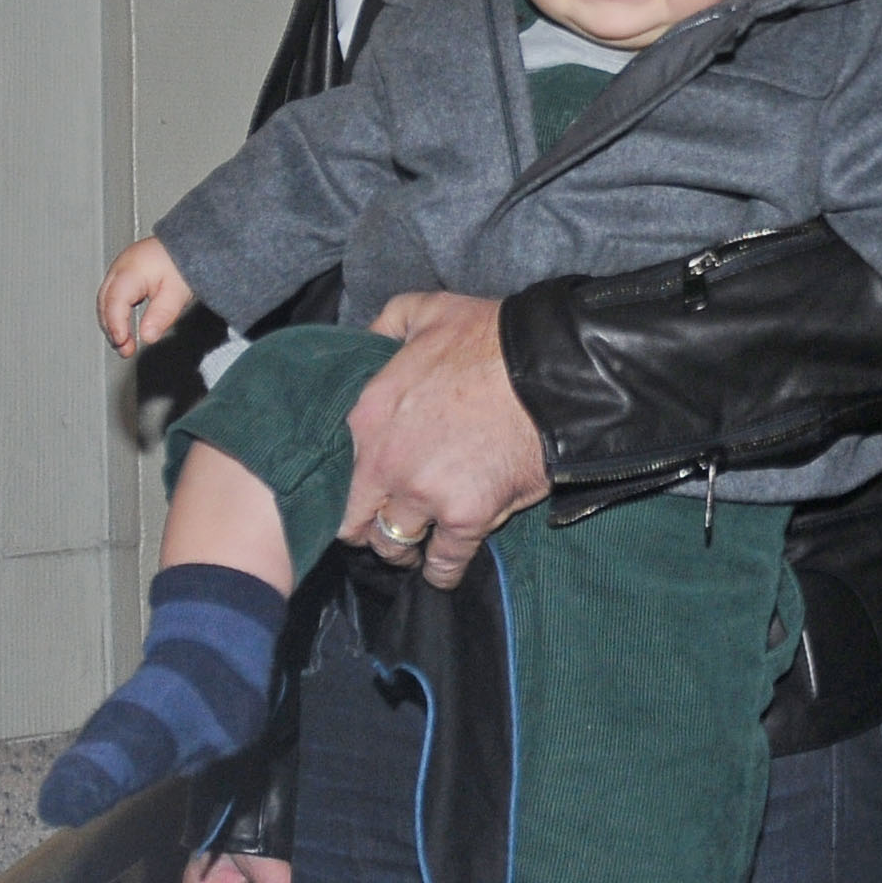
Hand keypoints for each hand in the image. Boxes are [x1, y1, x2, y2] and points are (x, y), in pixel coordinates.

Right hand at [98, 238, 193, 355]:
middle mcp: (119, 268)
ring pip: (105, 301)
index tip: (123, 344)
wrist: (191, 241)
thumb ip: (162, 315)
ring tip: (126, 342)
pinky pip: (112, 295)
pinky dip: (115, 312)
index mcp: (129, 271)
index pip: (114, 304)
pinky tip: (125, 325)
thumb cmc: (184, 260)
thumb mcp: (177, 292)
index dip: (116, 327)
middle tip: (125, 349)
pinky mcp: (124, 271)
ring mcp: (120, 268)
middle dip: (112, 329)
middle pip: (105, 304)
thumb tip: (147, 336)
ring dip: (112, 323)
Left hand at [344, 292, 550, 588]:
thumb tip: (366, 338)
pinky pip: (445, 563)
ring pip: (394, 545)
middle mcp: (386, 463)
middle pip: (354, 522)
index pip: (333, 474)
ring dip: (402, 549)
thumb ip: (385, 324)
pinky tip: (442, 571)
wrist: (549, 369)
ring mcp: (425, 494)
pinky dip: (442, 571)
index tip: (359, 490)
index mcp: (367, 417)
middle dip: (365, 527)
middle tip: (380, 524)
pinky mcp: (467, 517)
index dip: (343, 486)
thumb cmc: (489, 338)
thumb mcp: (425, 311)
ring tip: (412, 547)